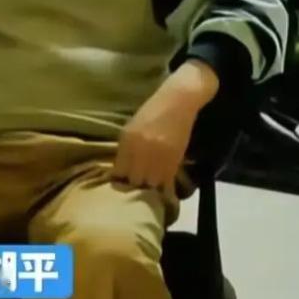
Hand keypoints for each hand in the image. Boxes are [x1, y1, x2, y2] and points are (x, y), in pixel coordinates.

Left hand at [113, 61, 219, 192]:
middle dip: (133, 189)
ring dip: (149, 192)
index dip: (120, 183)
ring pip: (150, 185)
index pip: (119, 172)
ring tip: (148, 198)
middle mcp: (141, 150)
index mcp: (127, 141)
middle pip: (133, 181)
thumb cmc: (154, 111)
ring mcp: (158, 156)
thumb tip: (121, 172)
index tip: (121, 189)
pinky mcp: (174, 159)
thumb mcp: (133, 128)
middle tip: (135, 195)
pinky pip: (167, 182)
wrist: (179, 100)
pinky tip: (163, 194)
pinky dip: (164, 190)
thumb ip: (127, 149)